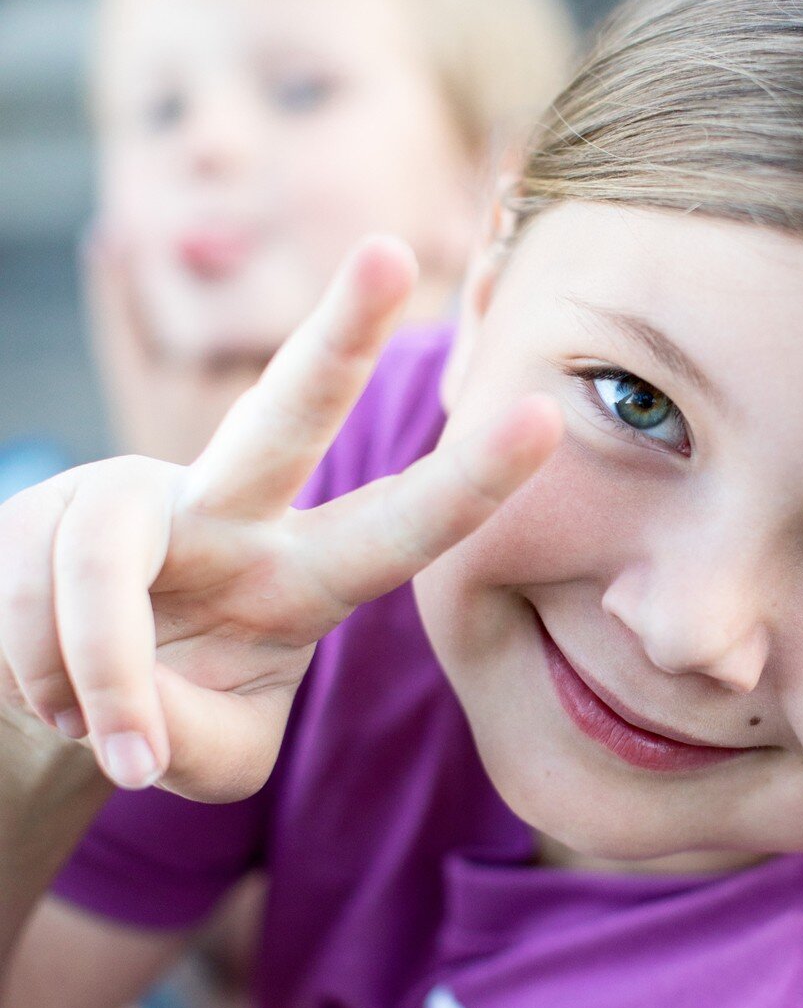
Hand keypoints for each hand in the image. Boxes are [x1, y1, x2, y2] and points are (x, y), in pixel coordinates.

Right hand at [0, 236, 559, 801]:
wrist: (52, 709)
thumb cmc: (163, 722)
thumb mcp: (208, 758)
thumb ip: (198, 743)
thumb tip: (135, 709)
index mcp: (303, 573)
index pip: (396, 526)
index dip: (468, 480)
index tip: (546, 417)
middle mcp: (229, 513)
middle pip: (284, 411)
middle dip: (338, 334)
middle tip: (391, 249)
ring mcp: (129, 501)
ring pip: (104, 568)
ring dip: (100, 679)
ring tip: (104, 739)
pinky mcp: (43, 513)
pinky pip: (39, 604)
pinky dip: (49, 685)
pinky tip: (56, 700)